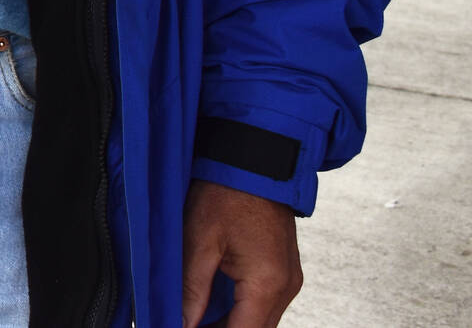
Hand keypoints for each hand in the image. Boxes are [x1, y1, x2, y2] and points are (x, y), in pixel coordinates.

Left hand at [182, 179, 301, 327]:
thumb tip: (182, 323)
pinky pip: (264, 303)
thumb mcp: (199, 239)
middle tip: (186, 324)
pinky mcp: (284, 270)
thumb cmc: (227, 192)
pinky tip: (212, 307)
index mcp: (267, 283)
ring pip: (260, 321)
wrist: (254, 159)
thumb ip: (192, 288)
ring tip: (194, 319)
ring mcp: (288, 279)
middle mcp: (286, 287)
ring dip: (230, 324)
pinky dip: (240, 310)